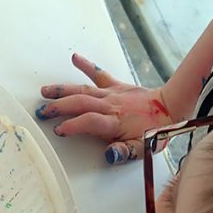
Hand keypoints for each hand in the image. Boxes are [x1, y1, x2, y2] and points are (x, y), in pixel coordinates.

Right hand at [36, 53, 177, 164]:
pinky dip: (87, 65)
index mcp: (115, 122)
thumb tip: (108, 155)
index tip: (58, 131)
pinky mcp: (115, 85)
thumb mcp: (143, 149)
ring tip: (44, 92)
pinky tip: (75, 57)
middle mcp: (110, 106)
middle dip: (58, 107)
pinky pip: (99, 74)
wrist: (171, 107)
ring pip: (83, 89)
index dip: (72, 126)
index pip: (89, 122)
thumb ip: (124, 153)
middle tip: (41, 112)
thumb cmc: (155, 130)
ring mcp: (111, 94)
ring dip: (63, 90)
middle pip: (80, 103)